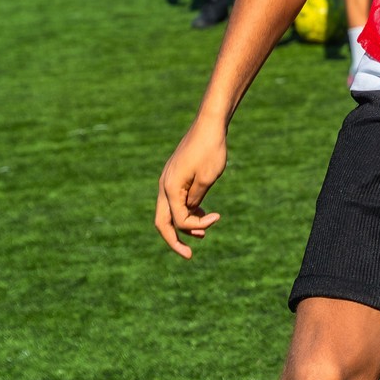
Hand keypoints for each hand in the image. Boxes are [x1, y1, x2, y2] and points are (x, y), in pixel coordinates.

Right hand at [155, 121, 227, 257]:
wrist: (209, 124)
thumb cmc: (211, 149)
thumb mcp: (208, 178)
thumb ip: (196, 200)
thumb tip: (188, 214)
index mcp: (169, 188)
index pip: (178, 220)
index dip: (197, 225)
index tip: (217, 217)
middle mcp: (164, 185)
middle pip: (162, 222)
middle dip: (175, 240)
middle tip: (189, 255)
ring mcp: (169, 180)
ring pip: (170, 211)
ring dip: (184, 224)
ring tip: (202, 233)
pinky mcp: (176, 176)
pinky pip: (176, 200)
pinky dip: (187, 210)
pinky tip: (202, 212)